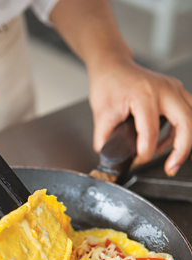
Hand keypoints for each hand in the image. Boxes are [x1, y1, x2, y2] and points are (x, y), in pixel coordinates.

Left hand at [89, 57, 191, 175]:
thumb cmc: (108, 85)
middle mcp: (164, 90)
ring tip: (173, 160)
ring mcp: (173, 89)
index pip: (150, 130)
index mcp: (143, 95)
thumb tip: (110, 157)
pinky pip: (189, 114)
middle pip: (186, 122)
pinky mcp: (177, 92)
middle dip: (181, 150)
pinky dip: (181, 133)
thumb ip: (105, 139)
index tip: (139, 160)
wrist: (113, 66)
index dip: (145, 152)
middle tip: (171, 168)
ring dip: (186, 141)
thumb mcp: (101, 114)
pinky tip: (166, 145)